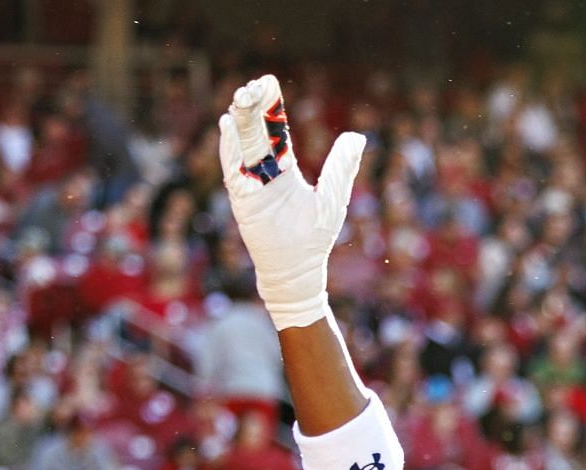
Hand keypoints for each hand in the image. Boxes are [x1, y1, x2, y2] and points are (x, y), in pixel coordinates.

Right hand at [217, 74, 365, 330]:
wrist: (298, 271)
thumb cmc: (315, 237)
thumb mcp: (333, 196)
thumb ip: (342, 166)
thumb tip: (357, 136)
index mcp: (284, 168)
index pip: (274, 128)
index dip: (270, 105)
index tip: (267, 81)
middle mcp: (265, 172)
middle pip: (255, 131)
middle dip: (252, 107)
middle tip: (253, 84)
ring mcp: (251, 185)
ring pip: (243, 146)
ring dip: (240, 122)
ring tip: (240, 98)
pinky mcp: (243, 200)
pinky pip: (234, 169)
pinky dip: (230, 148)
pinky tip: (228, 126)